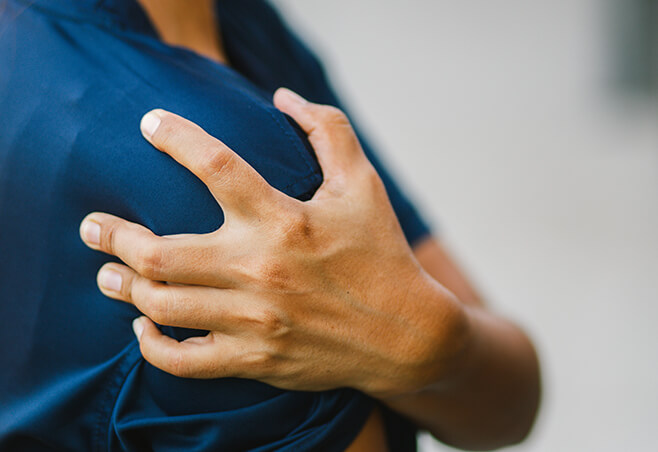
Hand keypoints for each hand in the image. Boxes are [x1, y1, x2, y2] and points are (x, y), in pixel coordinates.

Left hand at [79, 88, 468, 396]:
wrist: (406, 335)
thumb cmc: (382, 254)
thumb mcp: (363, 185)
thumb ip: (328, 131)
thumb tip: (283, 97)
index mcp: (284, 220)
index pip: (214, 165)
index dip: (174, 136)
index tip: (149, 124)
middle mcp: (260, 269)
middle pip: (159, 252)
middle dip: (112, 235)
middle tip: (91, 225)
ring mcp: (254, 320)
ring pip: (161, 305)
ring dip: (122, 287)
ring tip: (106, 272)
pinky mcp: (255, 358)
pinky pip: (184, 360)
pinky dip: (152, 346)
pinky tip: (142, 329)